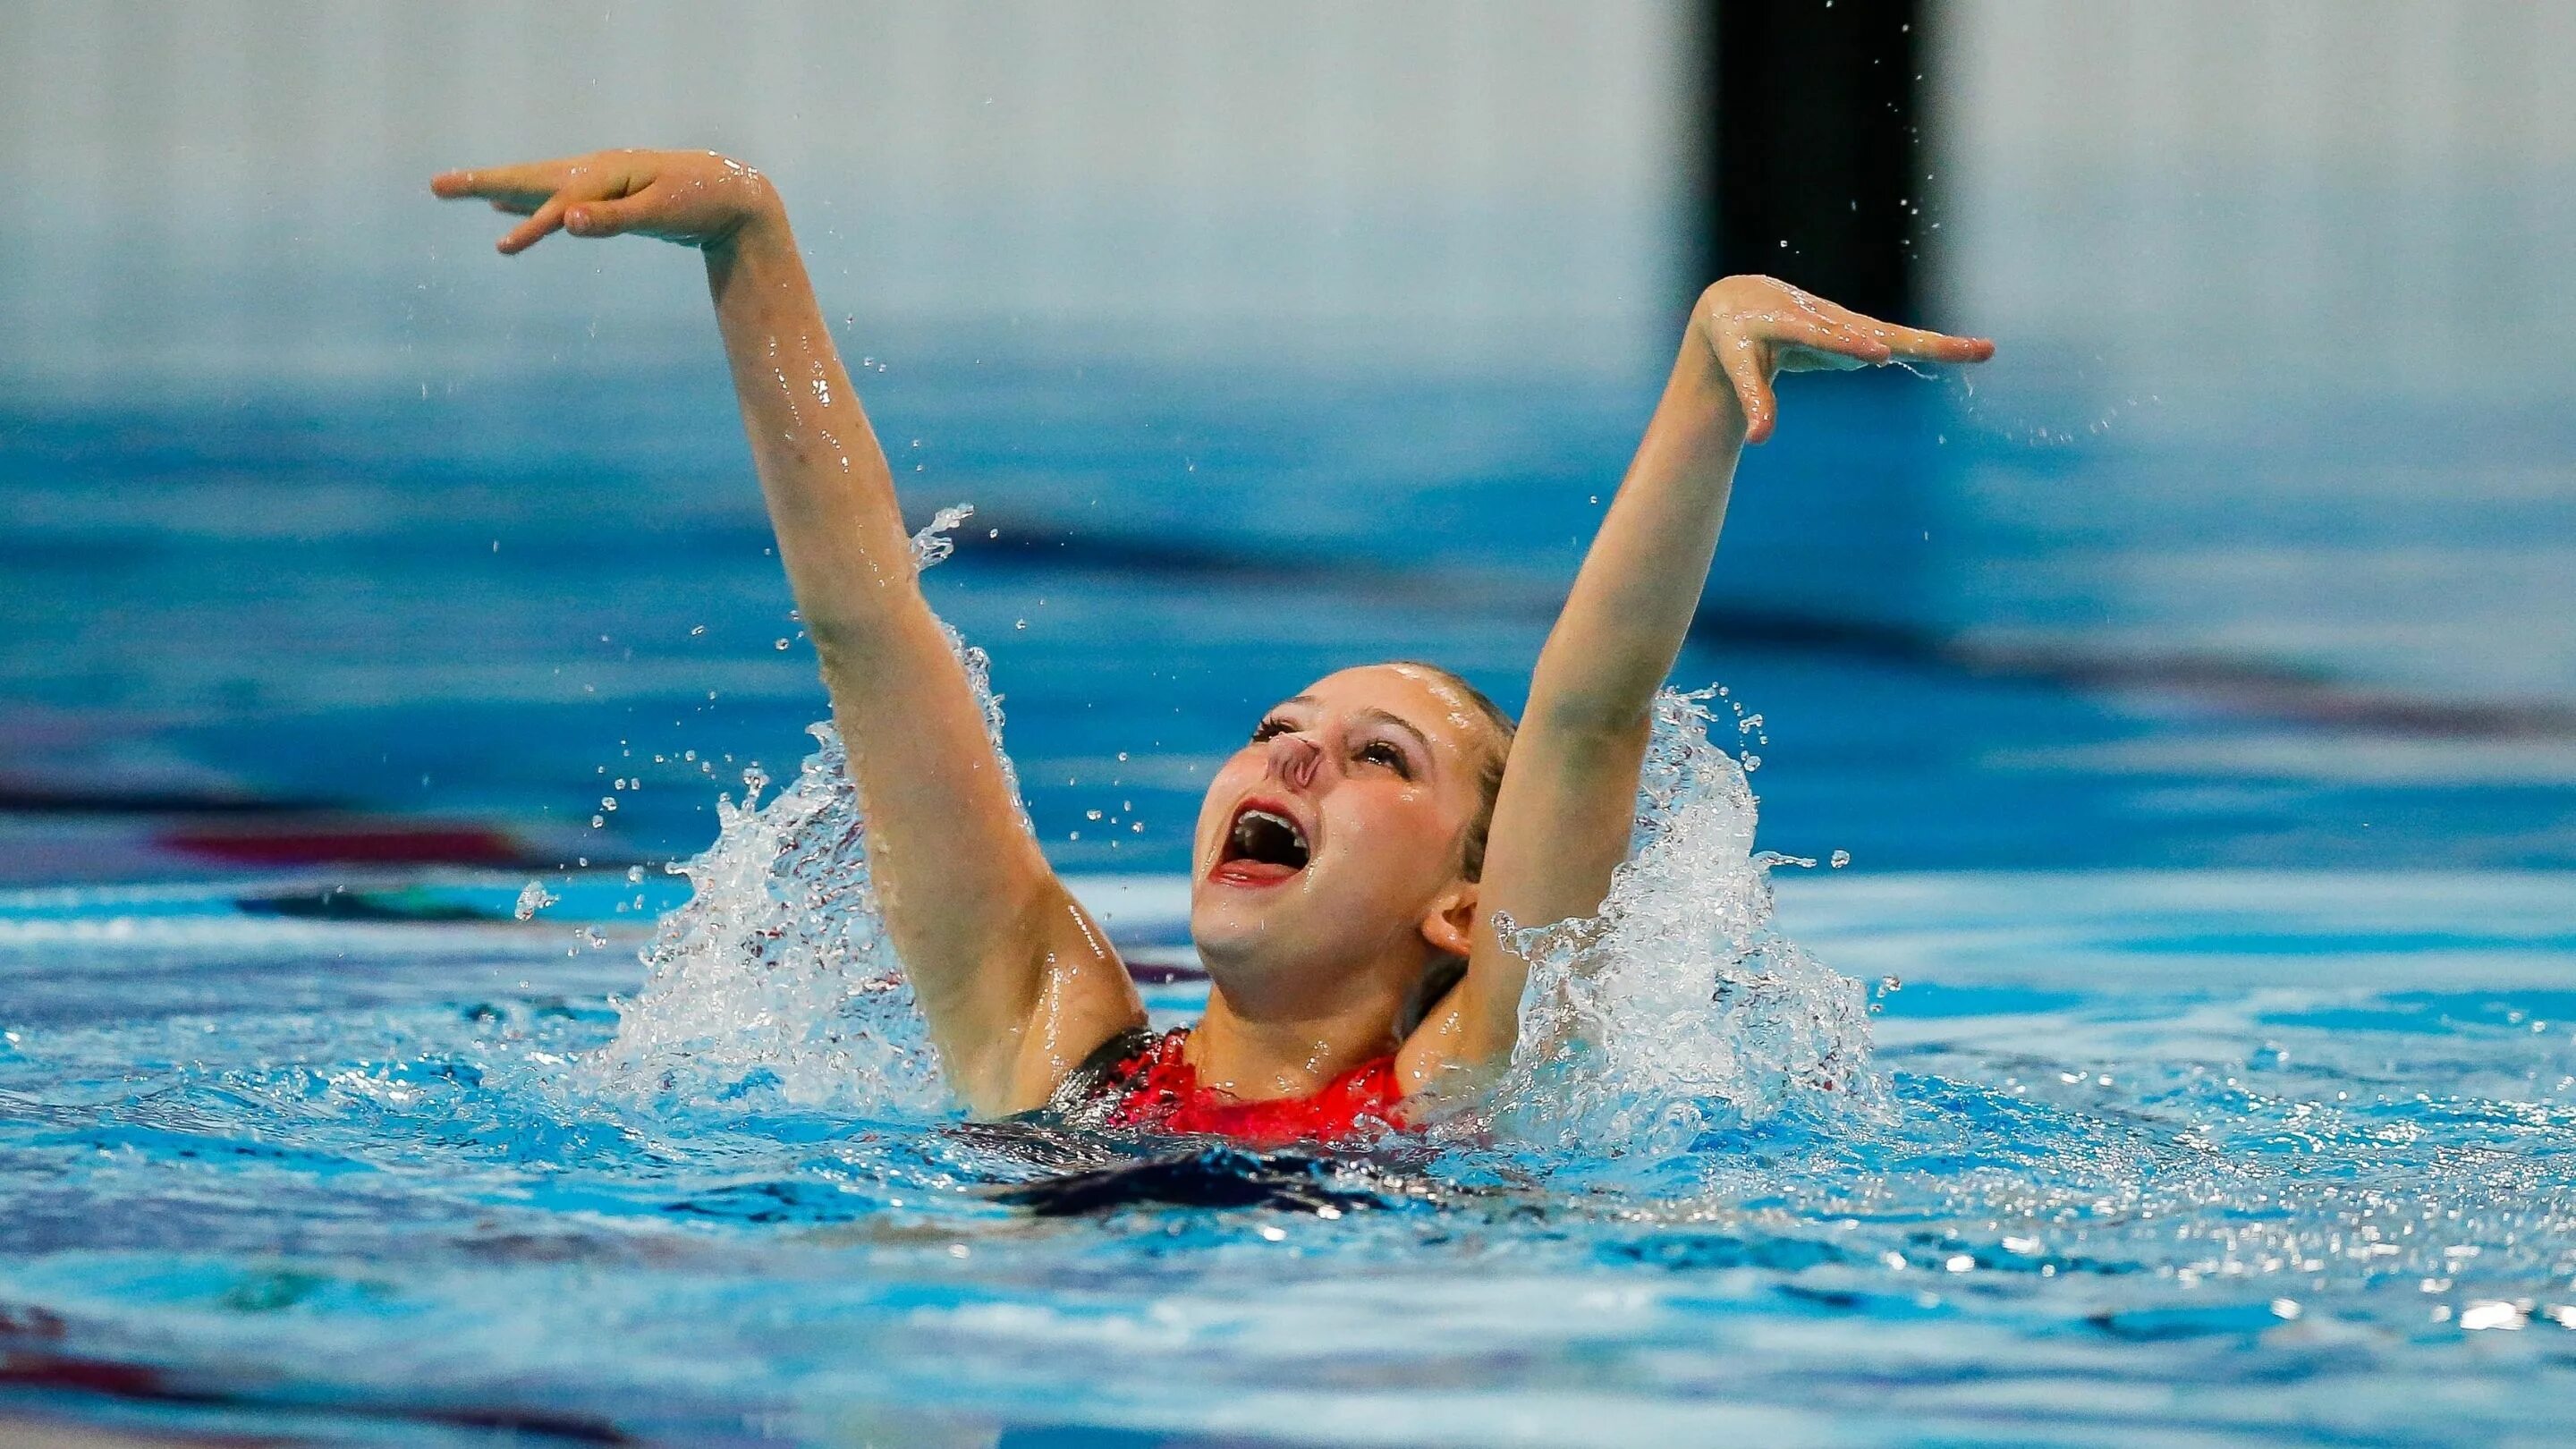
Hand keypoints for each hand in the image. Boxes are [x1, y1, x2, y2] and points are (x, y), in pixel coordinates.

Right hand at [430, 149, 778, 254]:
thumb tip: (568, 222)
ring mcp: (596, 184)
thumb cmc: (701, 201)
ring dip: (497, 191)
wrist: (732, 195)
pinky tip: (505, 213)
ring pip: (537, 187)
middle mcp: (594, 172)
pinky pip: (553, 200)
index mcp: (605, 175)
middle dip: (483, 184)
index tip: (504, 249)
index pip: (558, 204)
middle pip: (529, 179)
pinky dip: (526, 204)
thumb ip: (614, 219)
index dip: (531, 226)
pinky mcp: (603, 199)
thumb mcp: (661, 213)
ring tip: (458, 192)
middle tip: (435, 185)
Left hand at [1692, 276, 1992, 443]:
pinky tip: (1971, 352)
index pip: (1823, 335)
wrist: (1742, 301)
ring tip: (1984, 350)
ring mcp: (1848, 325)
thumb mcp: (1737, 365)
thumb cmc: (1737, 338)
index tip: (1882, 354)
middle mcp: (1828, 318)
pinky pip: (1897, 342)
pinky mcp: (1858, 334)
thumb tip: (1759, 440)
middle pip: (1878, 332)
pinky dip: (1929, 348)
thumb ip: (1754, 399)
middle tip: (1968, 349)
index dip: (1851, 344)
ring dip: (1938, 344)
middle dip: (1921, 342)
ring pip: (1896, 336)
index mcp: (1791, 321)